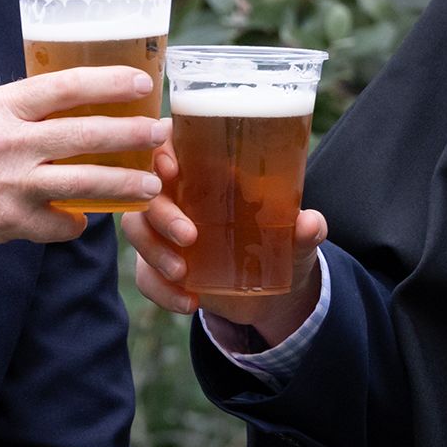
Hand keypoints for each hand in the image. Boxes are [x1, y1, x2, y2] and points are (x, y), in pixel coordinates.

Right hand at [0, 67, 165, 278]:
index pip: (64, 86)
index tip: (141, 83)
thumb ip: (13, 110)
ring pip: (84, 182)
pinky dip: (74, 224)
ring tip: (152, 184)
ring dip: (125, 184)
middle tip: (161, 131)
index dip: (109, 83)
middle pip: (86, 134)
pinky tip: (83, 221)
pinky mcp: (9, 222)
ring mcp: (10, 184)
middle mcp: (7, 142)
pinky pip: (59, 224)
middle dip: (132, 133)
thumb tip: (62, 103)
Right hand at [121, 143, 330, 344]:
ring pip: (137, 230)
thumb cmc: (280, 245)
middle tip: (189, 237)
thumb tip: (309, 223)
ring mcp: (164, 231)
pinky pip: (145, 275)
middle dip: (161, 214)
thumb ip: (305, 230)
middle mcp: (179, 195)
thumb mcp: (296, 238)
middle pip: (148, 191)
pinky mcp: (159, 265)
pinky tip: (188, 301)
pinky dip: (161, 290)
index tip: (171, 168)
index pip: (169, 144)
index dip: (160, 150)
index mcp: (208, 171)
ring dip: (154, 252)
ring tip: (183, 275)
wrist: (271, 293)